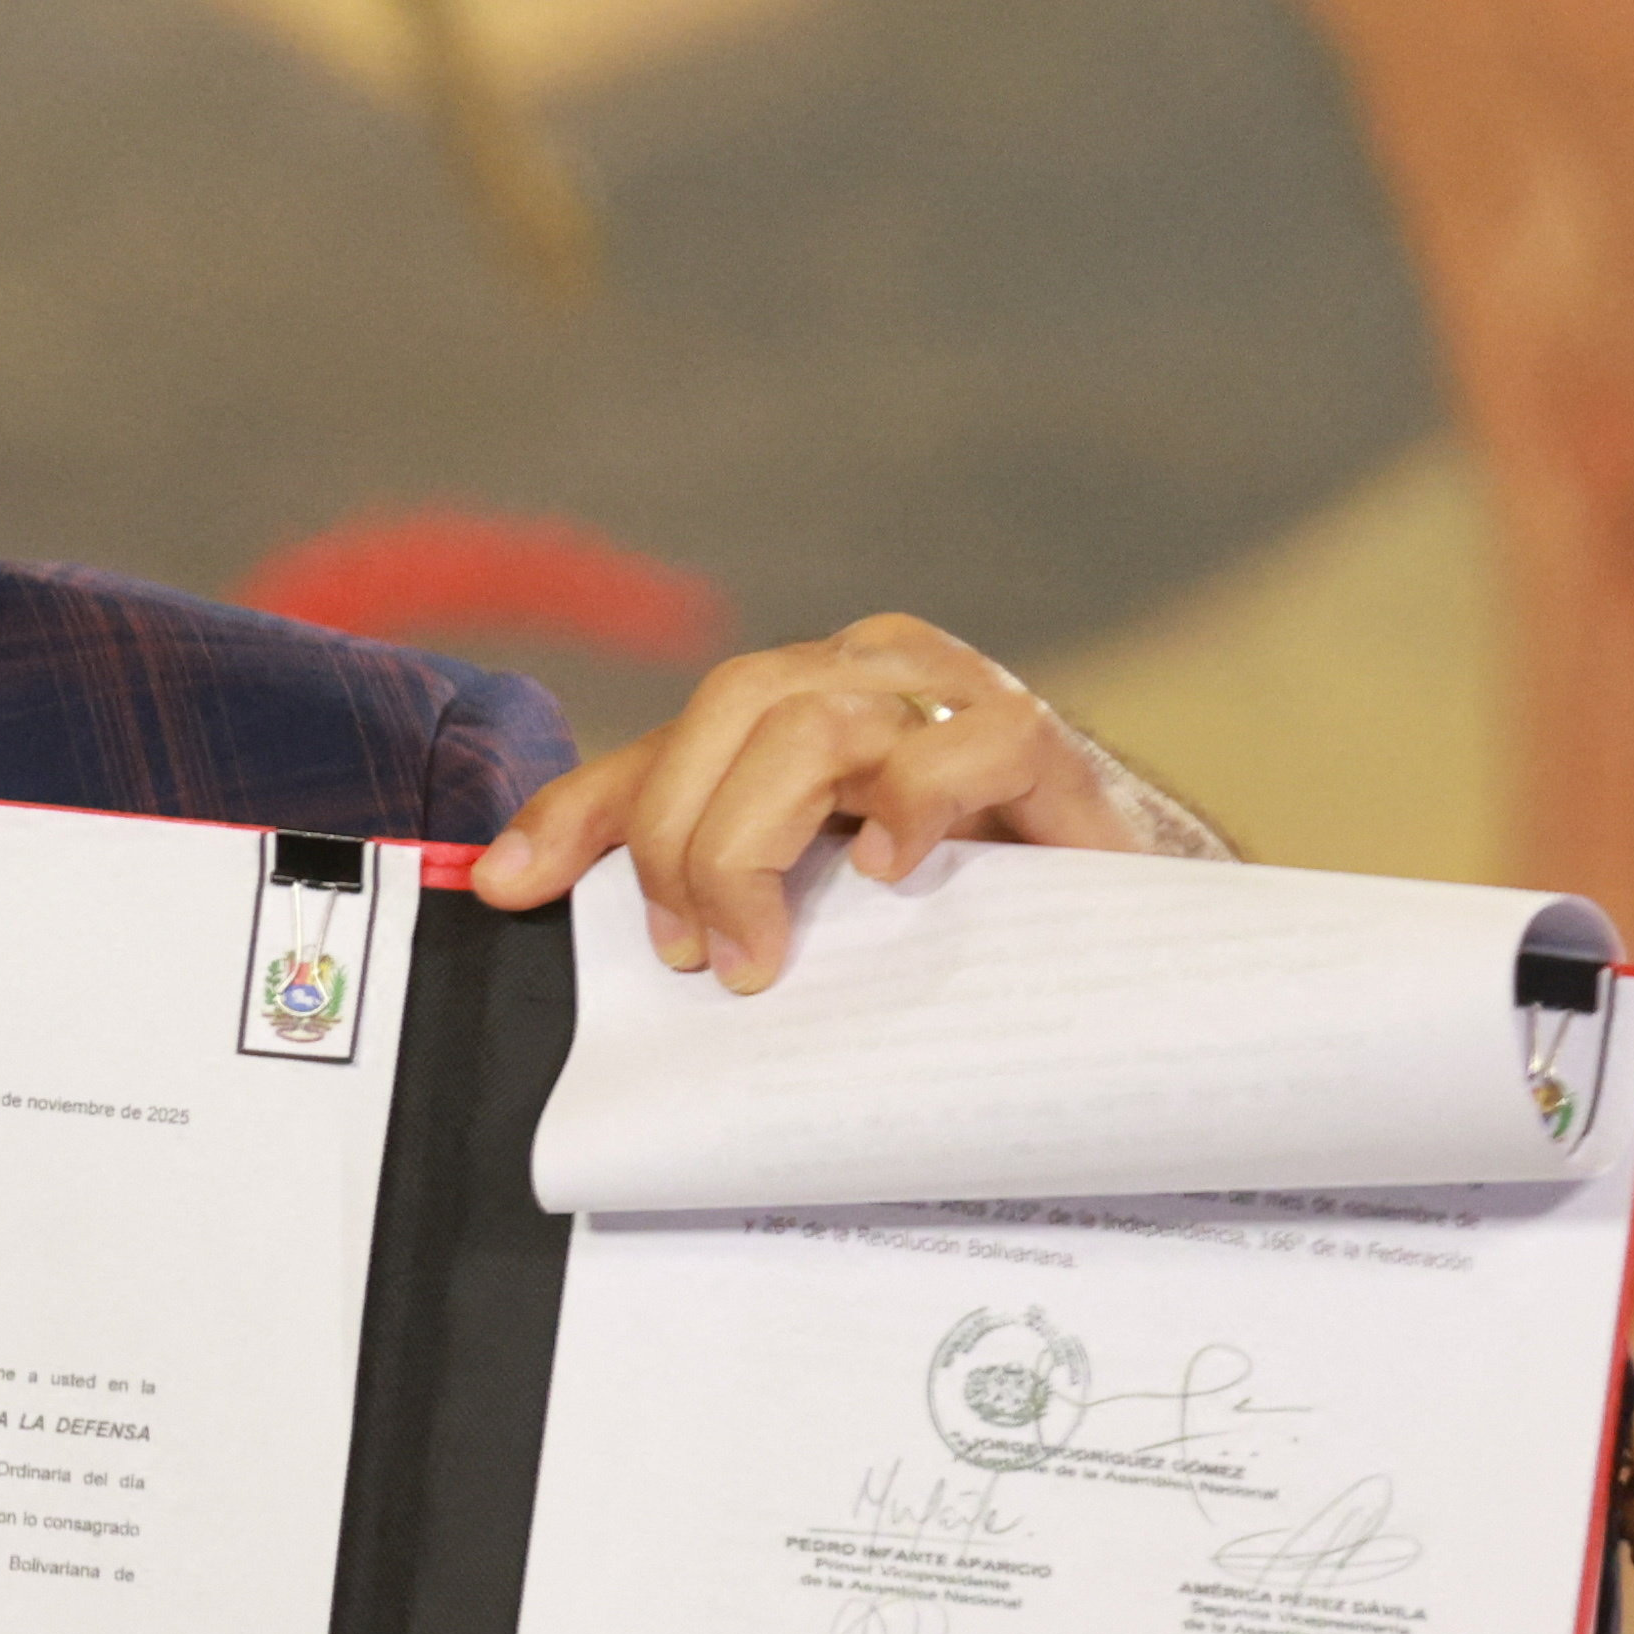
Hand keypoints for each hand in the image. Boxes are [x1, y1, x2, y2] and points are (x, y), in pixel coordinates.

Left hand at [469, 612, 1220, 990]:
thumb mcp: (803, 896)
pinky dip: (914, 801)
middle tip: (697, 956)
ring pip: (815, 721)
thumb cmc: (954, 905)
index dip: (583, 809)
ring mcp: (951, 696)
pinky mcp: (1038, 740)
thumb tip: (505, 884)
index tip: (510, 890)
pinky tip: (891, 871)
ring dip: (760, 841)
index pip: (668, 740)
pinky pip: (968, 738)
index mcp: (800, 707)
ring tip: (762, 951)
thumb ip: (685, 879)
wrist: (1127, 929)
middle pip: (731, 710)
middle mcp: (866, 677)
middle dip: (686, 841)